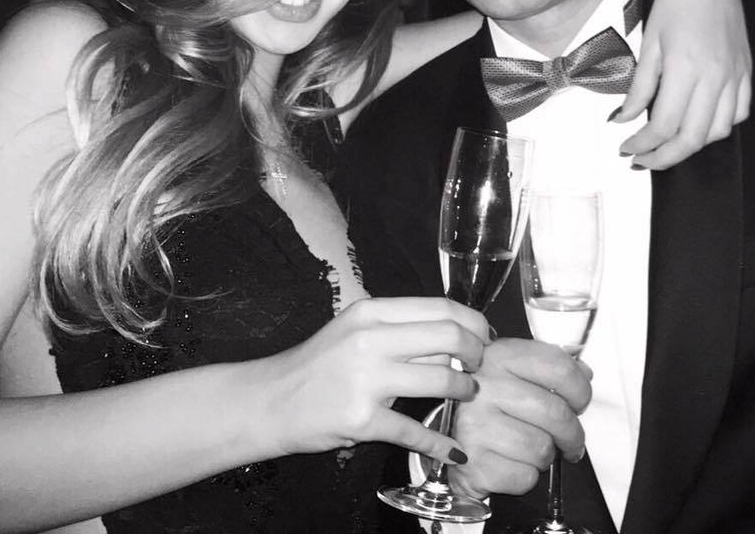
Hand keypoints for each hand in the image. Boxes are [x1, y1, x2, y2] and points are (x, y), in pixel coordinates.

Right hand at [259, 297, 488, 464]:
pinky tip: (453, 447)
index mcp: (372, 311)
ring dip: (464, 391)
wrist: (270, 401)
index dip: (472, 322)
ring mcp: (365, 380)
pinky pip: (415, 431)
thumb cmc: (318, 363)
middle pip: (448, 337)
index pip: (440, 307)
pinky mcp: (361, 420)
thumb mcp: (355, 329)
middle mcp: (370, 340)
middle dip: (476, 353)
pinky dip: (441, 442)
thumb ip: (398, 328)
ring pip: (440, 380)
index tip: (484, 336)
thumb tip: (453, 333)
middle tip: (479, 365)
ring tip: (467, 394)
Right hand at [448, 338, 592, 499]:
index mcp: (499, 356)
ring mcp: (476, 424)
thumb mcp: (513, 370)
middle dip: (573, 434)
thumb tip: (584, 373)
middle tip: (571, 440)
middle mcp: (485, 386)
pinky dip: (526, 476)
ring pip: (542, 448)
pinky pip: (524, 476)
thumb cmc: (487, 402)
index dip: (580, 389)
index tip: (580, 402)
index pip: (559, 367)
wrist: (445, 435)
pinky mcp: (473, 462)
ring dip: (546, 455)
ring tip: (532, 448)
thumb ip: (550, 367)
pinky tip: (512, 462)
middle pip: (556, 413)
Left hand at [617, 0, 751, 167]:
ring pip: (718, 131)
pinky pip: (739, 113)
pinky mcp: (746, 71)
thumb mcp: (648, 44)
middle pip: (692, 138)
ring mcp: (735, 75)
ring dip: (691, 146)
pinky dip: (718, 127)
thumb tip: (624, 120)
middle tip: (642, 161)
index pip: (664, 125)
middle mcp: (715, 77)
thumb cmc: (672, 4)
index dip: (643, 145)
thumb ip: (639, 87)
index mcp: (686, 68)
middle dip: (665, 158)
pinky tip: (699, 124)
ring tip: (667, 145)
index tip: (626, 148)